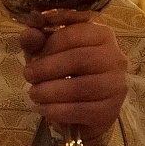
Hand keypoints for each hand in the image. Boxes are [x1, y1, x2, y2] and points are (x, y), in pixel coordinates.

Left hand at [20, 19, 128, 138]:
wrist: (84, 110)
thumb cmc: (66, 73)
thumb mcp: (48, 53)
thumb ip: (37, 41)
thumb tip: (29, 34)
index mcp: (102, 35)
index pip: (73, 34)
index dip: (48, 46)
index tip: (31, 58)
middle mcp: (115, 57)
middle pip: (79, 59)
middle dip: (47, 68)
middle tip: (28, 76)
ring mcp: (116, 85)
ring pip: (81, 87)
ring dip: (50, 91)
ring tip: (34, 94)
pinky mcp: (111, 111)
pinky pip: (82, 110)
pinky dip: (58, 111)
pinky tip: (44, 110)